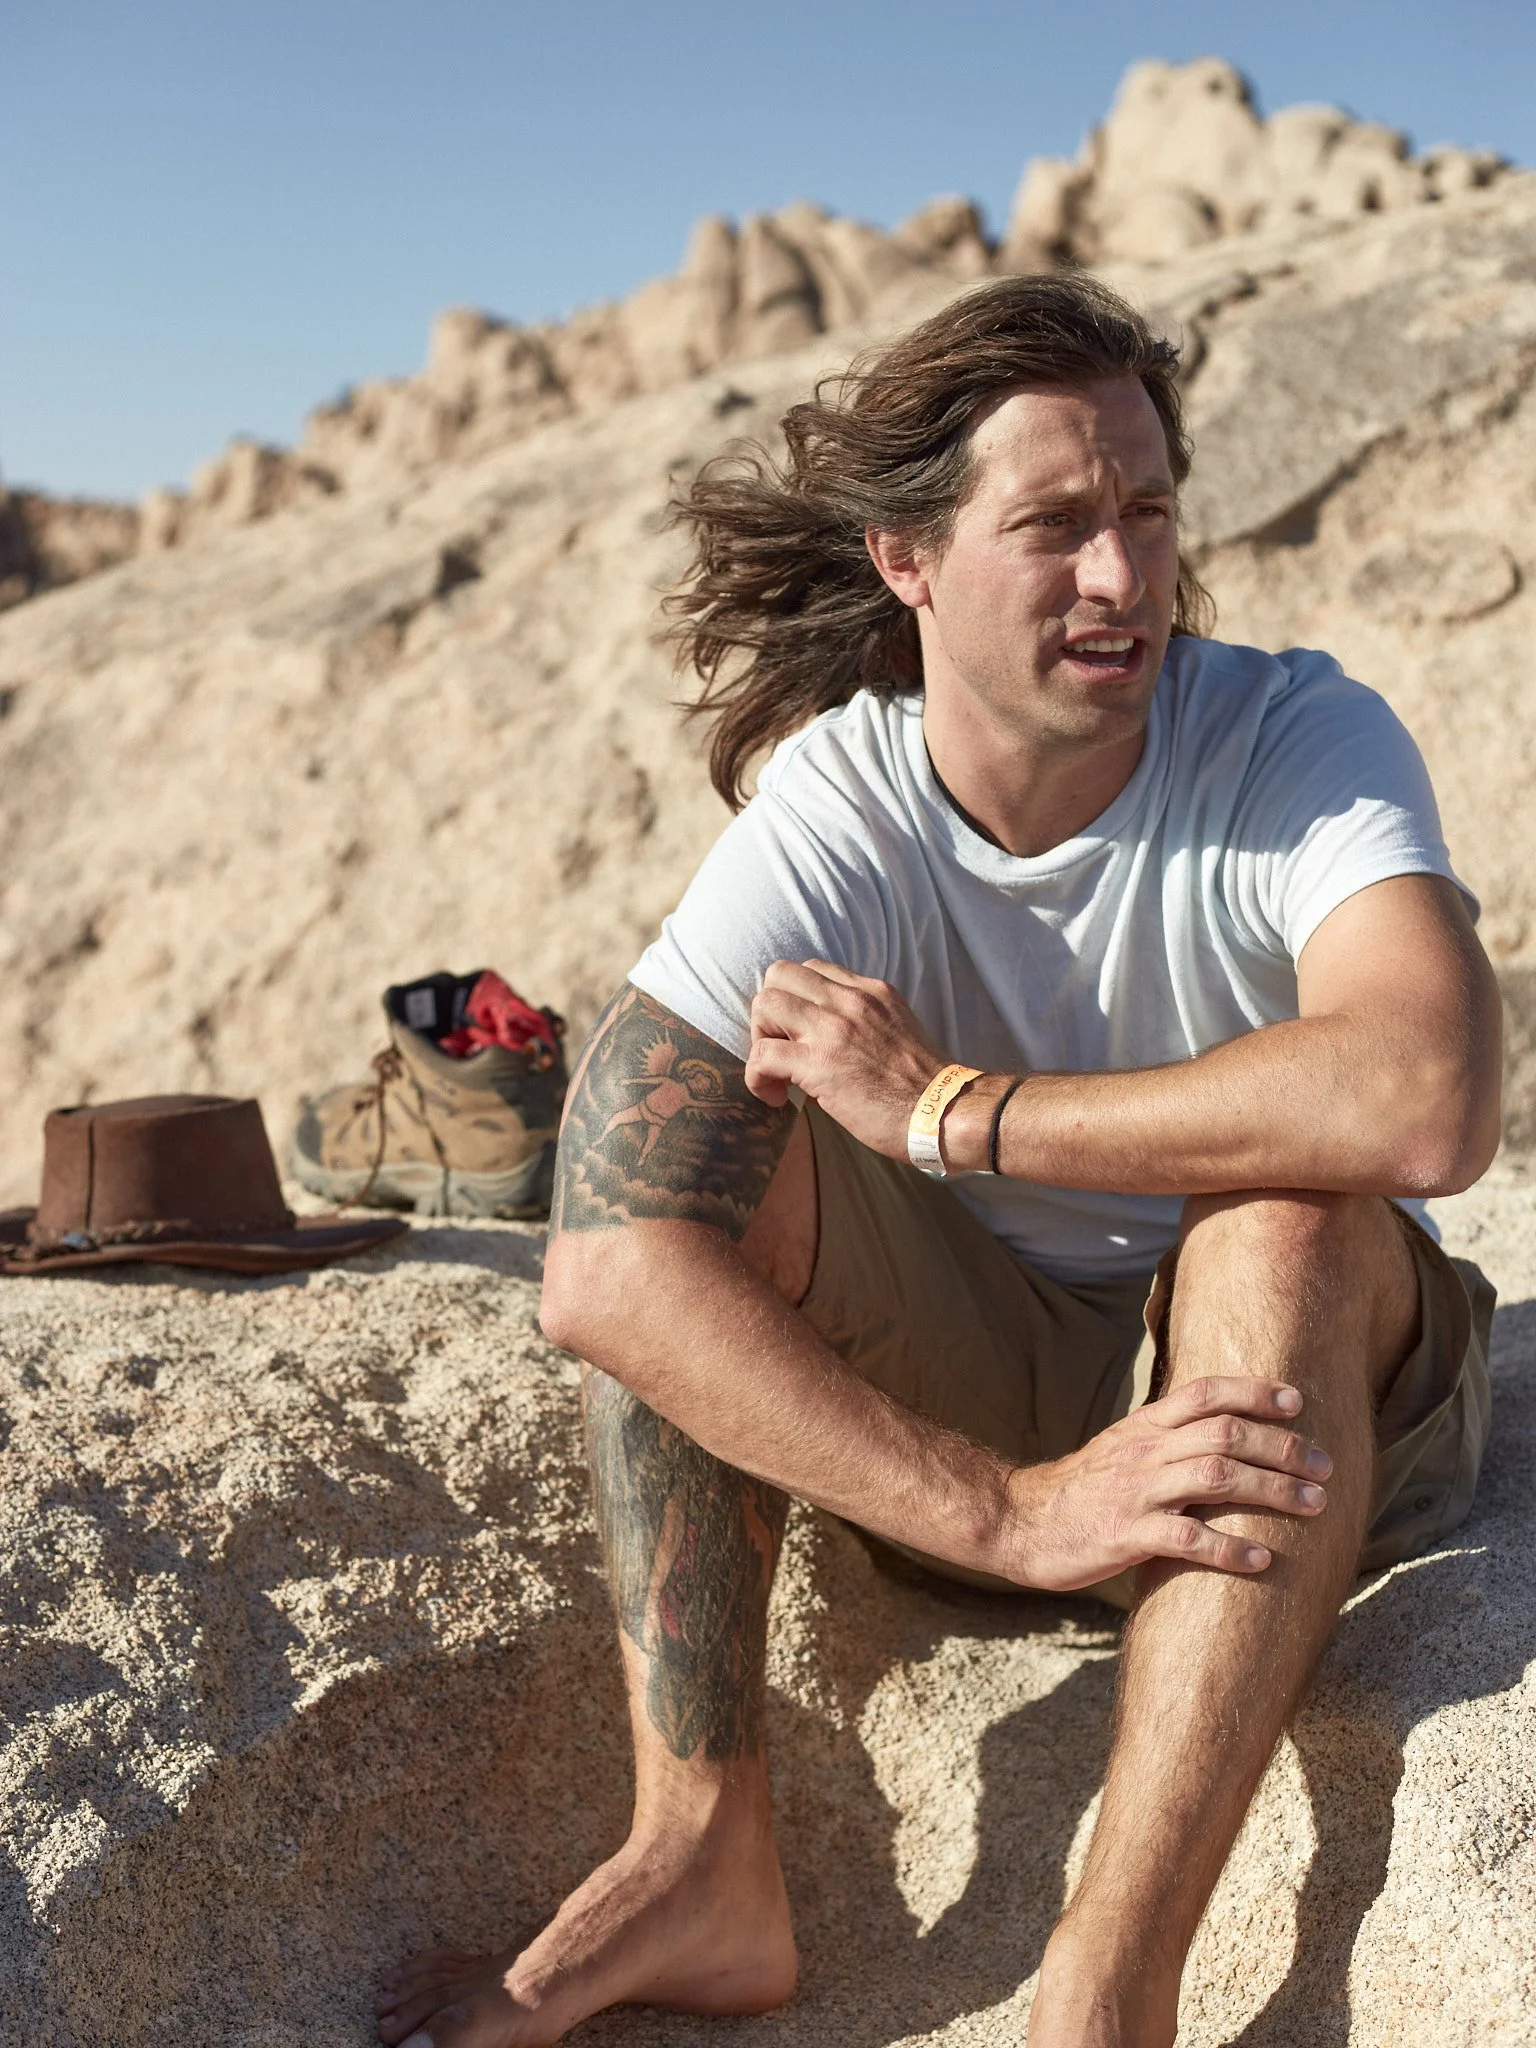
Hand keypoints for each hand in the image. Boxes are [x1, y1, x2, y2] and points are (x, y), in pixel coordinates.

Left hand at [747, 960, 954, 1160]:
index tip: (800, 1035)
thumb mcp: (897, 1028)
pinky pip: (761, 1055)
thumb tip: (820, 1043)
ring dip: (759, 1040)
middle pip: (778, 974)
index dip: (795, 1000)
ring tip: (776, 1072)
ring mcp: (834, 1028)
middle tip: (780, 1049)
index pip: (811, 970)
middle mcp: (851, 1000)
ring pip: (764, 1004)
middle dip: (769, 1014)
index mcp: (870, 991)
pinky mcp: (820, 1063)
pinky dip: (757, 1077)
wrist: (946, 1112)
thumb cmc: (922, 1085)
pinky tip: (775, 1097)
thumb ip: (862, 1022)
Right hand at [1001, 1377, 1332, 1589]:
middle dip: (1282, 1446)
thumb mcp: (1121, 1449)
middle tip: (1326, 1466)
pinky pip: (1187, 1539)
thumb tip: (1222, 1435)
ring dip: (1272, 1490)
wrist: (1020, 1521)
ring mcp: (1135, 1492)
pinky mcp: (1125, 1535)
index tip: (1298, 1401)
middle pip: (1224, 1433)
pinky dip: (1229, 1548)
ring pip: (1216, 1478)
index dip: (1254, 1392)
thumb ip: (1166, 1440)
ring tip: (1314, 1506)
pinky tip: (1261, 1560)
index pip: (1204, 1393)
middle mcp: (1144, 1451)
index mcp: (1143, 1427)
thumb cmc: (1079, 1490)